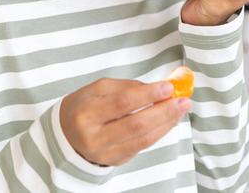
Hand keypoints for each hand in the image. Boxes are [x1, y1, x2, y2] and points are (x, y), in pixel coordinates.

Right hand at [59, 78, 191, 165]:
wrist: (66, 135)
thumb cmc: (84, 107)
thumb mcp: (96, 90)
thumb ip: (126, 87)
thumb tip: (157, 88)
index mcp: (86, 113)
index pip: (121, 103)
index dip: (147, 95)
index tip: (168, 87)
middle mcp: (94, 137)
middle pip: (136, 125)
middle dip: (163, 111)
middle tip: (183, 100)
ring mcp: (105, 153)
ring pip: (143, 139)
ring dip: (167, 123)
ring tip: (181, 108)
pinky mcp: (116, 161)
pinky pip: (143, 146)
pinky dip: (159, 132)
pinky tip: (169, 120)